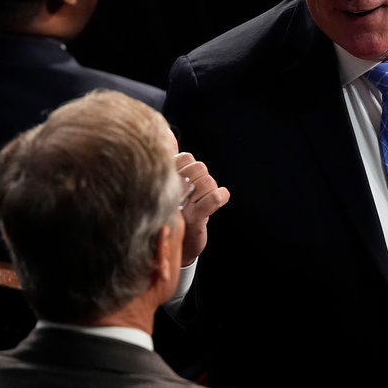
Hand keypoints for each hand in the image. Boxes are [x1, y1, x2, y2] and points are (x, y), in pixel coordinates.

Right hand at [174, 151, 229, 265]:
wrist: (177, 248)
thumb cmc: (177, 214)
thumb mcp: (172, 189)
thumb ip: (175, 168)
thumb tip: (170, 139)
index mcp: (165, 181)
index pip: (185, 157)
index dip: (191, 165)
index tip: (188, 180)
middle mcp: (171, 191)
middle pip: (199, 167)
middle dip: (204, 177)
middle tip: (197, 192)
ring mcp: (183, 206)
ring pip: (207, 181)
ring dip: (212, 188)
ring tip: (203, 199)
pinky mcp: (195, 219)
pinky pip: (214, 199)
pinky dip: (221, 196)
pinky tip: (219, 200)